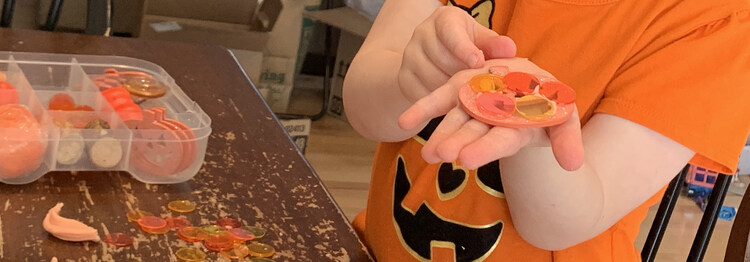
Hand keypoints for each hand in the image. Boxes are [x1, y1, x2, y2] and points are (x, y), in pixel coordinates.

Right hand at [398, 6, 516, 104]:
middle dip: (462, 74)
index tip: (478, 62)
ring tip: (466, 92)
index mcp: (444, 20)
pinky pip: (423, 94)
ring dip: (452, 90)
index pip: (450, 32)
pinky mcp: (404, 77)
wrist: (433, 60)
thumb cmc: (466, 48)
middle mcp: (422, 33)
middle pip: (443, 59)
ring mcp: (410, 55)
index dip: (464, 48)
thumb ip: (494, 45)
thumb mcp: (481, 42)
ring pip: (433, 79)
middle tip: (478, 85)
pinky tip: (451, 100)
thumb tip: (510, 49)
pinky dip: (439, 101)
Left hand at [399, 58, 583, 170]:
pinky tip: (403, 122)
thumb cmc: (549, 104)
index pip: (500, 141)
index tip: (467, 160)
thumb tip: (574, 164)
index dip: (485, 149)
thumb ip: (567, 138)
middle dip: (457, 143)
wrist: (527, 84)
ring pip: (455, 120)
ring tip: (427, 152)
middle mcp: (491, 120)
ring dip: (439, 135)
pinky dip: (421, 110)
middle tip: (441, 154)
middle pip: (473, 133)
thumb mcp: (565, 117)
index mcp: (516, 128)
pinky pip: (438, 100)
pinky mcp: (459, 88)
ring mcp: (473, 104)